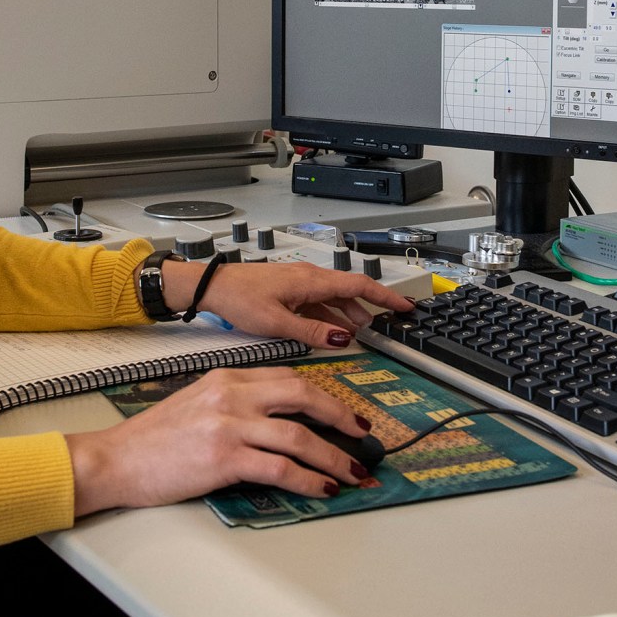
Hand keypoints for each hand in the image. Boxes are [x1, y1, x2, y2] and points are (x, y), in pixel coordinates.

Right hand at [65, 367, 377, 513]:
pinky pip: (281, 468)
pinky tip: (323, 488)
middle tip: (362, 435)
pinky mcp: (224, 459)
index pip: (289, 378)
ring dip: (334, 457)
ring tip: (353, 472)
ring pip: (299, 436)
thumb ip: (236, 402)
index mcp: (227, 377)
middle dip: (341, 416)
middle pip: (304, 396)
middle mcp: (232, 395)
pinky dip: (309, 479)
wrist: (116, 460)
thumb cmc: (153, 439)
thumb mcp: (197, 402)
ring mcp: (229, 426)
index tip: (343, 412)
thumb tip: (280, 421)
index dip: (324, 395)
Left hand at [158, 258, 414, 348]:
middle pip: (350, 292)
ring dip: (349, 315)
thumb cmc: (238, 298)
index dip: (385, 297)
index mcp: (311, 281)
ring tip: (362, 333)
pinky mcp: (288, 292)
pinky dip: (330, 317)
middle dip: (371, 308)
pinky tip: (331, 332)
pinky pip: (318, 304)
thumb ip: (311, 332)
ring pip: (334, 299)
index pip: (359, 285)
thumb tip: (343, 338)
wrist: (211, 287)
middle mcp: (309, 278)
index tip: (405, 307)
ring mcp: (299, 284)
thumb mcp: (277, 322)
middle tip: (387, 324)